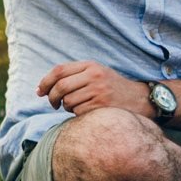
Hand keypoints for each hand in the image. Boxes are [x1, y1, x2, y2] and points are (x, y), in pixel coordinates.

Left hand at [37, 61, 153, 117]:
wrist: (141, 99)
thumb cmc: (112, 87)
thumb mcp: (96, 73)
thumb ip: (73, 76)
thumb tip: (43, 88)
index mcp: (90, 65)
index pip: (59, 70)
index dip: (45, 81)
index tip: (39, 91)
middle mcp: (94, 76)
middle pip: (60, 86)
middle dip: (52, 97)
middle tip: (53, 104)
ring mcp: (98, 91)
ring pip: (68, 101)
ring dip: (66, 107)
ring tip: (75, 107)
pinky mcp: (102, 106)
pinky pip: (78, 112)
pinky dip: (76, 114)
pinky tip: (85, 113)